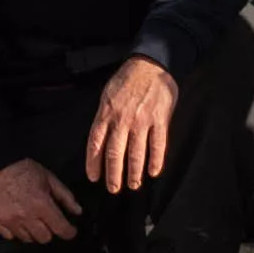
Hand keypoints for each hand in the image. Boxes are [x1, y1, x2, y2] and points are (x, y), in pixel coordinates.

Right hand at [0, 156, 75, 248]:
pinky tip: (19, 222)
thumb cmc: (23, 169)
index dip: (69, 232)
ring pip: (28, 239)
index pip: (60, 228)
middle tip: (49, 221)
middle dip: (51, 231)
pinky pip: (11, 237)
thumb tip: (77, 211)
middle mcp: (26, 216)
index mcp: (41, 204)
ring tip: (33, 220)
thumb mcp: (49, 178)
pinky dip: (17, 232)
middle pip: (45, 238)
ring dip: (34, 232)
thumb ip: (65, 196)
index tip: (70, 230)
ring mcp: (10, 221)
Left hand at [82, 55, 179, 196]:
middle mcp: (122, 119)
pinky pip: (158, 145)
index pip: (95, 143)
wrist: (151, 64)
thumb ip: (104, 118)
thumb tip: (100, 140)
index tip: (94, 177)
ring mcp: (142, 120)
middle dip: (113, 174)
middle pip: (114, 153)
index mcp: (106, 113)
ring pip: (136, 153)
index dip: (93, 162)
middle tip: (113, 189)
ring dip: (134, 172)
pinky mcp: (160, 119)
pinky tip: (154, 172)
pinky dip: (156, 160)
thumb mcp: (107, 96)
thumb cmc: (126, 80)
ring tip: (133, 185)